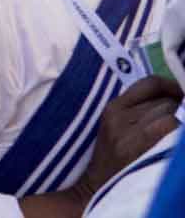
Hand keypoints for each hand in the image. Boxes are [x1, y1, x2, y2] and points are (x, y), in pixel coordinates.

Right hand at [80, 76, 181, 190]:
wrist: (96, 187)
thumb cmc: (112, 157)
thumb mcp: (115, 127)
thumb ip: (138, 110)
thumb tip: (174, 97)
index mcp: (113, 107)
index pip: (150, 84)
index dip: (171, 87)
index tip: (180, 96)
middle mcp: (119, 115)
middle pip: (165, 101)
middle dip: (177, 110)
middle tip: (175, 123)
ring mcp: (127, 130)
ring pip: (170, 112)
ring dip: (178, 122)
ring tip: (172, 136)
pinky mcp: (137, 145)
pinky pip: (169, 125)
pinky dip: (177, 130)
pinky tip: (173, 141)